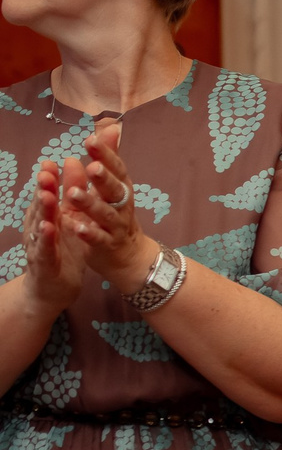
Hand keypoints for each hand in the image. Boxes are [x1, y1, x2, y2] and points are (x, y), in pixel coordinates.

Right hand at [21, 161, 86, 309]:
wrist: (53, 289)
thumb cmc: (63, 250)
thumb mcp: (71, 219)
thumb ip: (72, 193)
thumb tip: (73, 161)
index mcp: (49, 216)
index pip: (48, 194)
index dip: (49, 179)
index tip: (53, 161)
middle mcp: (40, 228)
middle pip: (41, 206)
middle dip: (43, 189)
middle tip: (47, 171)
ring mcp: (40, 246)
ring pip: (40, 225)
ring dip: (43, 210)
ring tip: (47, 195)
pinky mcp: (45, 264)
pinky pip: (45, 249)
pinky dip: (46, 238)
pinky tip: (48, 228)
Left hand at [52, 120, 154, 292]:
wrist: (130, 256)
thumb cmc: (117, 216)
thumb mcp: (114, 186)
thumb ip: (108, 159)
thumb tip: (110, 128)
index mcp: (120, 189)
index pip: (116, 169)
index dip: (106, 155)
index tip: (90, 139)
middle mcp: (122, 206)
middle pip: (115, 190)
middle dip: (103, 178)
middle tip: (90, 166)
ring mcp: (116, 227)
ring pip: (105, 214)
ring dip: (90, 204)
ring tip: (73, 194)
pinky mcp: (108, 245)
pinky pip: (99, 239)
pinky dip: (89, 233)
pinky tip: (76, 227)